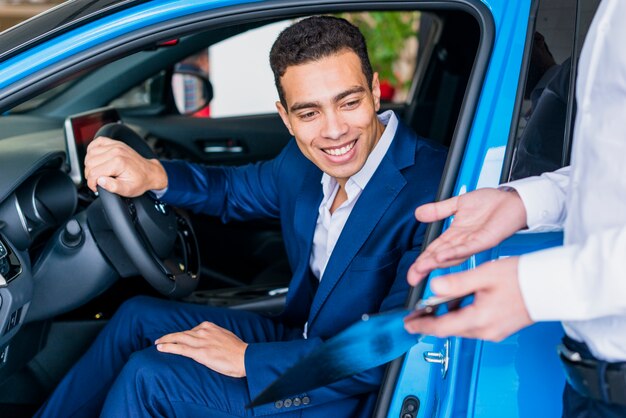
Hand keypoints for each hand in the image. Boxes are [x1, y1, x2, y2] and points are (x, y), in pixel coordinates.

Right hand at [84, 136, 166, 196]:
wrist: (150, 172)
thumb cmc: (140, 181)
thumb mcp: (128, 190)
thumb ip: (113, 187)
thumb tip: (100, 181)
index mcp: (118, 163)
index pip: (93, 173)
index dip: (92, 183)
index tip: (96, 187)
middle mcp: (116, 151)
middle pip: (89, 163)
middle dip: (90, 175)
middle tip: (97, 181)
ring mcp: (115, 145)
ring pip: (90, 153)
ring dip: (90, 164)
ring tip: (98, 172)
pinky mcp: (114, 142)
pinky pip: (96, 142)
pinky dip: (92, 150)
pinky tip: (96, 159)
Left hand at [155, 322, 247, 377]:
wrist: (245, 357)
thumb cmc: (238, 351)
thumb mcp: (225, 337)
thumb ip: (214, 336)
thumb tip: (209, 341)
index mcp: (210, 327)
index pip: (191, 330)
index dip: (181, 334)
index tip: (176, 337)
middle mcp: (204, 331)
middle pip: (182, 333)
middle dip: (170, 336)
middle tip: (160, 339)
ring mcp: (201, 341)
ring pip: (178, 339)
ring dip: (166, 341)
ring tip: (158, 343)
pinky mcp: (200, 353)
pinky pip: (180, 348)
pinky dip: (169, 347)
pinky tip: (161, 348)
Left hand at [404, 257, 532, 340]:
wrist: (551, 285)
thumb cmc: (522, 278)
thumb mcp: (483, 275)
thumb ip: (456, 283)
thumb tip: (434, 286)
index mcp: (479, 319)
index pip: (441, 327)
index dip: (421, 325)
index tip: (408, 324)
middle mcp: (486, 331)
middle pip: (450, 330)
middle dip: (431, 322)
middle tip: (416, 314)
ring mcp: (494, 332)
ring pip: (461, 327)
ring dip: (446, 317)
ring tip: (434, 304)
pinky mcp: (500, 328)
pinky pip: (473, 324)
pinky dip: (461, 315)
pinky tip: (459, 302)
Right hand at [408, 188, 526, 285]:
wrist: (512, 199)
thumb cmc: (491, 203)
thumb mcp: (458, 203)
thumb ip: (438, 210)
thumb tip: (418, 213)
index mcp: (455, 234)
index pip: (434, 250)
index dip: (422, 261)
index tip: (412, 272)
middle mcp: (463, 242)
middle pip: (440, 257)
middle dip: (425, 267)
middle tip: (412, 277)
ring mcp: (474, 243)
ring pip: (452, 256)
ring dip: (437, 262)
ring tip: (422, 267)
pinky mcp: (485, 240)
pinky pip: (468, 248)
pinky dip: (454, 253)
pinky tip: (442, 256)